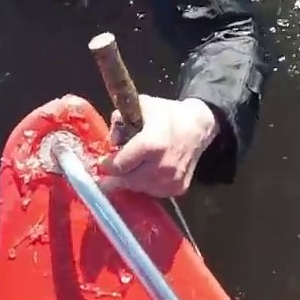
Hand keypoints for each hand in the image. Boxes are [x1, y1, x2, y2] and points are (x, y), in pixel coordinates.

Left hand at [98, 96, 218, 197]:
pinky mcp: (179, 188)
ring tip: (128, 171)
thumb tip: (110, 139)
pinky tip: (145, 174)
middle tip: (107, 174)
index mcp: (151, 144)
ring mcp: (171, 180)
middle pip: (127, 181)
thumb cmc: (168, 114)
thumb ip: (120, 120)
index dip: (107, 165)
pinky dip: (146, 185)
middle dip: (115, 177)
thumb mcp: (142, 106)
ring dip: (130, 181)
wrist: (198, 126)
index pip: (119, 165)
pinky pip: (154, 192)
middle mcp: (162, 166)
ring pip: (139, 189)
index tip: (102, 163)